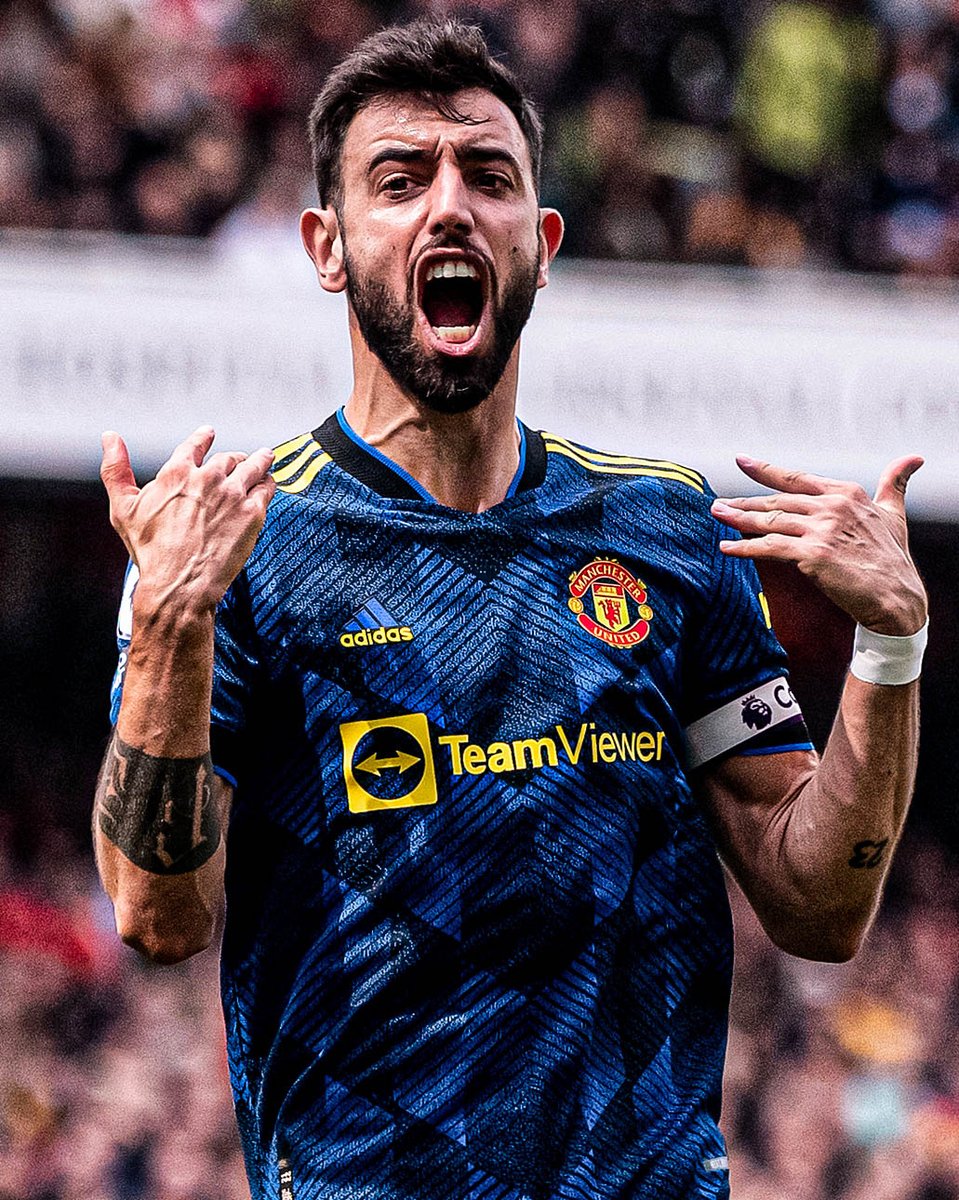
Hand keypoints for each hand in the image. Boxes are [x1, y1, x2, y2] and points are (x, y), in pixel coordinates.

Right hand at [100, 426, 274, 615]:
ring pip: (253, 466)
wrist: (180, 583)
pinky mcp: (253, 512)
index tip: (209, 433)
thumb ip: (116, 470)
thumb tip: (110, 438)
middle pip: (228, 458)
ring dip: (260, 460)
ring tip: (265, 458)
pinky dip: (269, 482)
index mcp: (177, 472)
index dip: (204, 438)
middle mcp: (208, 477)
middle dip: (234, 458)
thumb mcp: (123, 508)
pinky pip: (267, 488)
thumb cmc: (151, 551)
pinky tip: (270, 482)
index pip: (195, 445)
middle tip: (240, 460)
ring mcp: (233, 494)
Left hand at [711, 456, 926, 635]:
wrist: (897, 596)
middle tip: (718, 503)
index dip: (765, 470)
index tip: (741, 460)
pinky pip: (769, 548)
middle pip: (777, 501)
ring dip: (738, 519)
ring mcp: (822, 529)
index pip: (796, 478)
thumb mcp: (894, 513)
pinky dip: (744, 548)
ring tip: (716, 515)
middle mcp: (832, 506)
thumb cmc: (893, 558)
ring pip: (769, 521)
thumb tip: (912, 459)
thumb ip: (894, 484)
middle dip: (744, 502)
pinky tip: (725, 548)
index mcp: (846, 493)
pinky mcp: (813, 555)